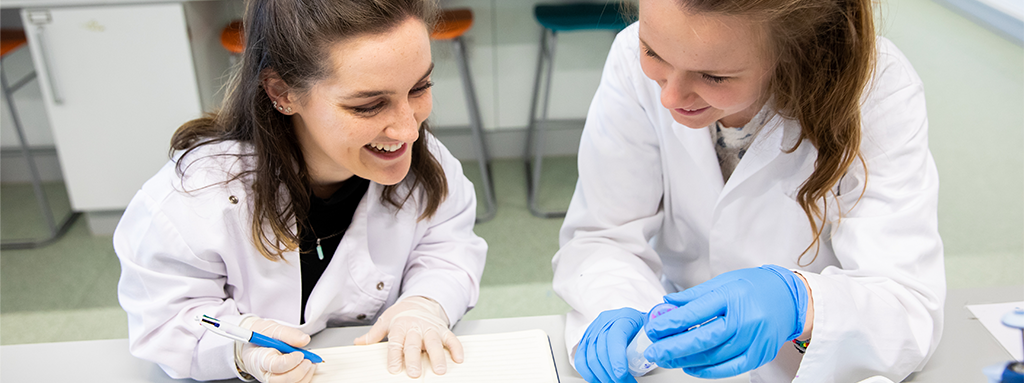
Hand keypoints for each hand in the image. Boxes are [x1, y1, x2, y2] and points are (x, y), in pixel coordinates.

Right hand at [237, 317, 315, 382]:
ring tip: (309, 362)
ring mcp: (271, 379)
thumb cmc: (260, 337)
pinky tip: (307, 368)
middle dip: (299, 371)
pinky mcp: (279, 381)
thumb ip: (288, 334)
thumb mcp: (272, 328)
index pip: (275, 365)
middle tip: (308, 359)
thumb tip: (304, 339)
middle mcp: (264, 372)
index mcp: (260, 358)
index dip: (291, 361)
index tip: (300, 353)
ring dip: (304, 375)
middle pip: (283, 379)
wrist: (253, 343)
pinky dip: (304, 377)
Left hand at [354, 296, 462, 377]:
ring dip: (437, 356)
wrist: (420, 301)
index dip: (394, 356)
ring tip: (439, 369)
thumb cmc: (402, 314)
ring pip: (434, 343)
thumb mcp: (386, 321)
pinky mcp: (443, 330)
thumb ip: (374, 334)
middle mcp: (416, 328)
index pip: (396, 343)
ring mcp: (431, 329)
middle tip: (415, 373)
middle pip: (414, 344)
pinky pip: (451, 339)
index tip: (394, 369)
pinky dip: (456, 348)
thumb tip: (358, 343)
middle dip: (414, 359)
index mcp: (400, 326)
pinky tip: (458, 358)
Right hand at [573, 307, 643, 382]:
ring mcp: (593, 330)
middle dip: (612, 373)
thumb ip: (650, 342)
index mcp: (624, 317)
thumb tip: (653, 356)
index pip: (615, 337)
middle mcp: (605, 322)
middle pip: (601, 350)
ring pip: (590, 357)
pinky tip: (600, 380)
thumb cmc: (642, 328)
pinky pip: (580, 360)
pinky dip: (589, 374)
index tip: (622, 374)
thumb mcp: (650, 331)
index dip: (617, 357)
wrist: (631, 320)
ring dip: (603, 376)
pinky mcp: (585, 340)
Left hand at [643, 264, 808, 377]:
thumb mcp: (723, 282)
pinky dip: (707, 370)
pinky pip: (729, 368)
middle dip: (673, 347)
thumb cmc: (755, 287)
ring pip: (713, 356)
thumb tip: (667, 304)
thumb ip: (694, 295)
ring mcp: (754, 339)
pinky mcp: (759, 355)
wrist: (791, 299)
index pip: (696, 312)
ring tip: (666, 359)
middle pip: (703, 338)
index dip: (671, 323)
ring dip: (685, 360)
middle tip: (654, 351)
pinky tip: (690, 366)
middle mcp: (745, 319)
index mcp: (732, 296)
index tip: (653, 329)